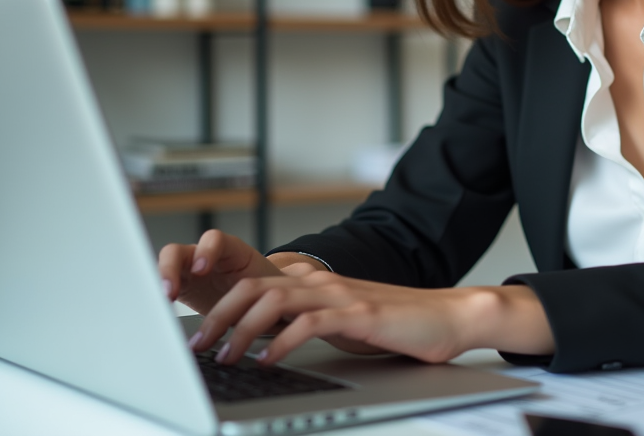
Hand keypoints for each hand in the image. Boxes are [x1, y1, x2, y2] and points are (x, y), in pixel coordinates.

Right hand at [159, 229, 291, 314]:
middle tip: (171, 290)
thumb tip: (261, 307)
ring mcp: (188, 271)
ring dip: (159, 284)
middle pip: (177, 252)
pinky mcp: (181, 288)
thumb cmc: (266, 289)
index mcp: (230, 251)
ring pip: (164, 269)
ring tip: (161, 304)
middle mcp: (204, 257)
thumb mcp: (266, 289)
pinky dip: (158, 298)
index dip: (205, 250)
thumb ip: (259, 292)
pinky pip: (163, 288)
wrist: (262, 300)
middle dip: (169, 268)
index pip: (214, 239)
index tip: (202, 269)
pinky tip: (160, 313)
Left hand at [186, 266, 555, 366]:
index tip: (198, 333)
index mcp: (314, 283)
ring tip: (226, 355)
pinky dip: (282, 341)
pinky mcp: (358, 314)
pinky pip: (309, 323)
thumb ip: (307, 323)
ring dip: (243, 330)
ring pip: (275, 301)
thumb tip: (263, 343)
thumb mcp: (340, 322)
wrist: (446, 316)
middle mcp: (321, 282)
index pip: (253, 284)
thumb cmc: (394, 324)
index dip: (220, 306)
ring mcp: (339, 295)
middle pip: (253, 287)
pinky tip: (269, 360)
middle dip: (219, 316)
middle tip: (197, 345)